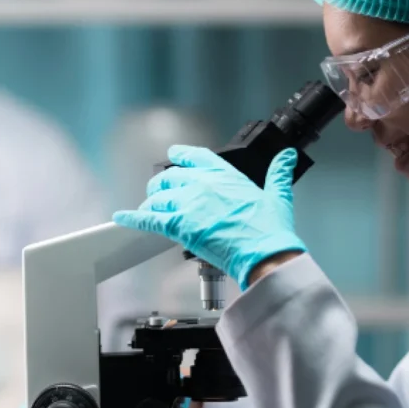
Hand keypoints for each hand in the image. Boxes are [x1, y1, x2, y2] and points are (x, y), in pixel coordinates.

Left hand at [113, 145, 305, 288]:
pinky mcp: (179, 225)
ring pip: (158, 197)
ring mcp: (189, 204)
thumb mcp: (278, 195)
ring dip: (152, 203)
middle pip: (170, 178)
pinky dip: (132, 218)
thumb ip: (278, 173)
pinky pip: (148, 219)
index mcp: (224, 175)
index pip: (195, 157)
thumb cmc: (270, 229)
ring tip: (150, 209)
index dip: (181, 155)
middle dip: (162, 185)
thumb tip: (286, 157)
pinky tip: (122, 217)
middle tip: (160, 193)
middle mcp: (203, 184)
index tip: (174, 155)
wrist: (264, 252)